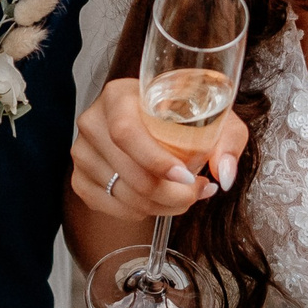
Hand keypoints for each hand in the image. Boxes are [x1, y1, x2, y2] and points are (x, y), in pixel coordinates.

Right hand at [71, 77, 247, 221]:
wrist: (154, 120)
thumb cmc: (181, 115)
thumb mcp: (213, 115)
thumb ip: (228, 140)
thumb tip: (224, 174)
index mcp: (118, 95)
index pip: (126, 132)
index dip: (155, 160)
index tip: (186, 176)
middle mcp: (93, 121)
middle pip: (127, 170)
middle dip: (169, 193)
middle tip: (195, 193)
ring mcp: (82, 152)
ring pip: (120, 193)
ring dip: (158, 205)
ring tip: (183, 195)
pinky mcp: (80, 178)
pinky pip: (108, 206)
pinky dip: (138, 211)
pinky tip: (158, 201)